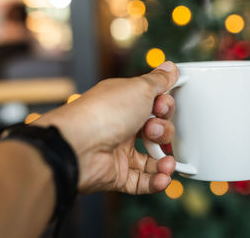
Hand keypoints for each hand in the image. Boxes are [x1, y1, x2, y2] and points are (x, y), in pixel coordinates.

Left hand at [34, 61, 177, 193]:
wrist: (79, 145)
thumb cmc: (104, 112)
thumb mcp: (139, 88)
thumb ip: (158, 80)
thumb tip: (170, 68)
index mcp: (124, 103)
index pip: (153, 105)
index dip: (164, 106)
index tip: (162, 105)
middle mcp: (121, 126)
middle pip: (155, 132)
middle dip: (163, 131)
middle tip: (152, 129)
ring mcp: (118, 151)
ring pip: (151, 159)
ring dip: (165, 161)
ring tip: (166, 162)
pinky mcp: (117, 174)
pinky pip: (142, 181)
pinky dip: (156, 181)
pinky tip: (163, 177)